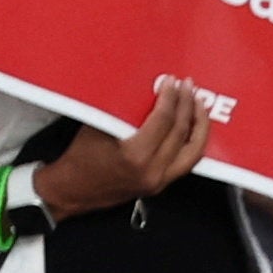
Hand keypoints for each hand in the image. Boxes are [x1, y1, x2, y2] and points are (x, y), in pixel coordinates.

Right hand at [34, 76, 211, 215]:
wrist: (72, 190)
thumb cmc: (80, 157)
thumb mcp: (98, 126)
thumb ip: (124, 109)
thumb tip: (144, 88)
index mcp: (135, 155)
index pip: (164, 120)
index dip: (171, 98)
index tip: (173, 82)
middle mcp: (152, 171)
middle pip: (182, 134)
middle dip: (188, 107)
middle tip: (190, 88)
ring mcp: (158, 181)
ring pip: (193, 152)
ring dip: (199, 127)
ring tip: (199, 106)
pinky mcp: (160, 185)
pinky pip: (186, 162)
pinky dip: (193, 142)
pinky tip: (193, 128)